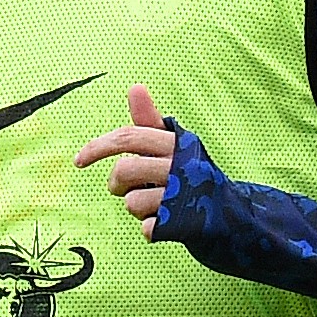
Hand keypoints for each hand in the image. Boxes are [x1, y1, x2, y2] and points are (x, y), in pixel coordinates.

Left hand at [73, 83, 181, 234]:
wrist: (238, 217)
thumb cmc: (194, 177)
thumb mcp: (176, 147)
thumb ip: (150, 122)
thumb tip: (135, 87)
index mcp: (179, 144)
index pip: (129, 137)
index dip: (98, 147)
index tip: (79, 161)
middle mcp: (184, 167)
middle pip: (125, 170)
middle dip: (117, 183)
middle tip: (123, 189)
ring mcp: (186, 196)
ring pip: (133, 202)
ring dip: (137, 208)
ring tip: (155, 206)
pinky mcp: (187, 224)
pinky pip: (148, 227)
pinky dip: (152, 229)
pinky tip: (167, 224)